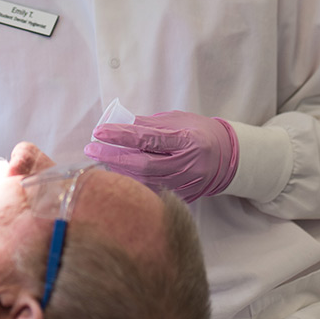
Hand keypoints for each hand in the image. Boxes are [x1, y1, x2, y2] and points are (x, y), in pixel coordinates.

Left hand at [84, 110, 238, 202]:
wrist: (228, 158)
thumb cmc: (200, 132)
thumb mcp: (178, 120)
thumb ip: (150, 124)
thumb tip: (119, 124)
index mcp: (187, 140)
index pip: (147, 139)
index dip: (121, 135)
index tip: (99, 131)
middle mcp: (187, 165)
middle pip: (143, 166)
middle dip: (113, 157)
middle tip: (91, 148)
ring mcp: (185, 185)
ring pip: (144, 182)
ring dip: (119, 171)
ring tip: (100, 159)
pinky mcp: (183, 198)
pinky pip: (152, 191)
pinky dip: (133, 182)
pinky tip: (118, 173)